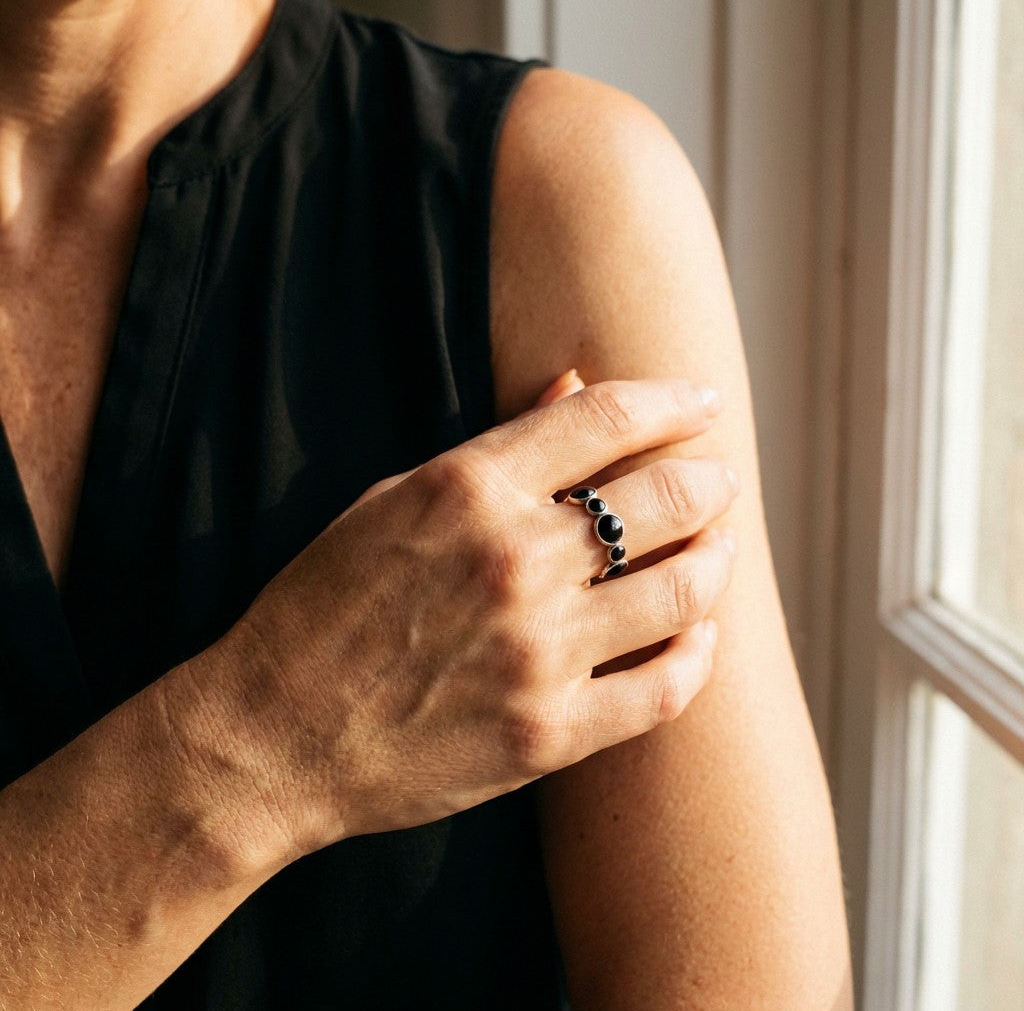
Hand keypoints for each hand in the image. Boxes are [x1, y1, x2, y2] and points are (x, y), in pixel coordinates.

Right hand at [189, 376, 739, 858]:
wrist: (273, 736)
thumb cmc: (321, 607)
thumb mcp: (391, 501)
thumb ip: (494, 448)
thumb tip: (575, 386)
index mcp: (469, 490)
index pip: (606, 419)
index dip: (671, 401)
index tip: (701, 402)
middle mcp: (514, 562)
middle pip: (662, 499)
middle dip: (709, 480)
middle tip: (721, 480)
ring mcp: (537, 652)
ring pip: (681, 590)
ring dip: (716, 559)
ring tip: (721, 548)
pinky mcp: (547, 733)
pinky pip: (663, 691)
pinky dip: (697, 658)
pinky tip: (701, 637)